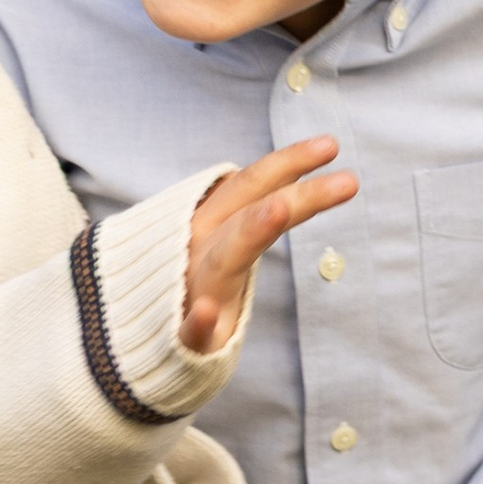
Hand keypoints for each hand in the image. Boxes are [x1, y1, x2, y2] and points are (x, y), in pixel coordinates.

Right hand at [183, 138, 357, 351]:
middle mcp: (199, 249)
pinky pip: (188, 331)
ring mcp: (189, 290)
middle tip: (347, 174)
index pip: (252, 186)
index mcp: (213, 228)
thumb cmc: (189, 290)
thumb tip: (284, 194)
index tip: (331, 145)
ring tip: (278, 210)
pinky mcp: (182, 339)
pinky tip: (205, 312)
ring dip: (248, 232)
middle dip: (296, 191)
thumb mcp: (221, 251)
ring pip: (222, 259)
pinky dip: (196, 322)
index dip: (289, 163)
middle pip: (250, 211)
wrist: (135, 337)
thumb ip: (247, 220)